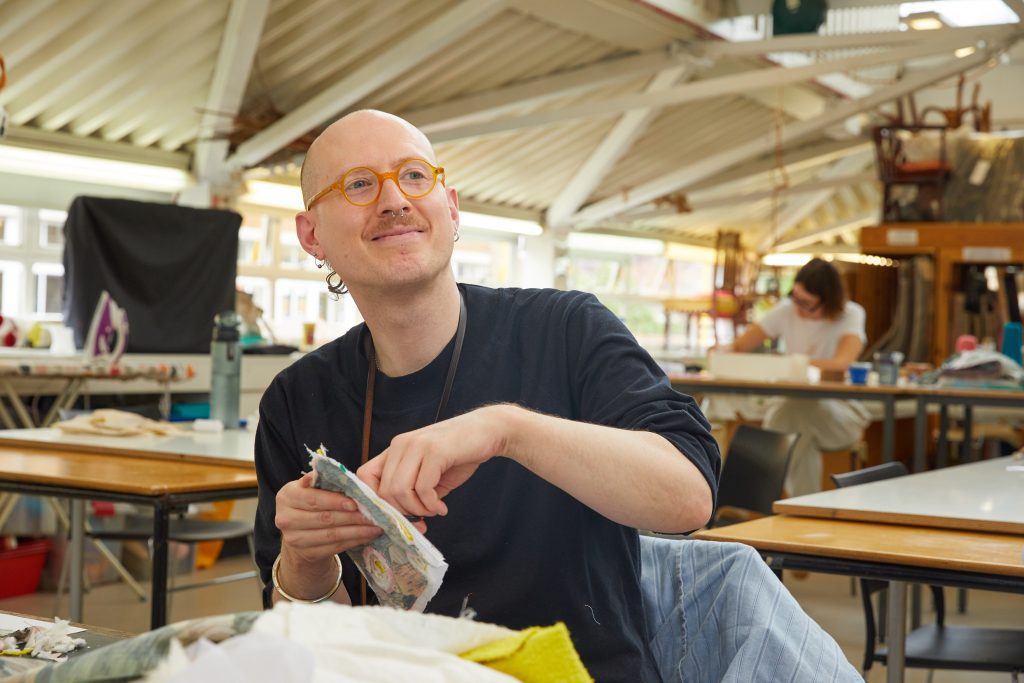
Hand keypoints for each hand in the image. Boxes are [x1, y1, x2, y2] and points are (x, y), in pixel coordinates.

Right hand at [274, 472, 383, 564]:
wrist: (299, 533)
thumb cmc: (311, 504)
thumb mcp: (311, 489)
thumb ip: (322, 481)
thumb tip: (338, 474)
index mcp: (287, 496)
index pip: (313, 499)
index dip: (335, 501)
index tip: (355, 503)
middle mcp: (286, 518)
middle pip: (324, 518)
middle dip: (351, 517)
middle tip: (372, 514)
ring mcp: (294, 539)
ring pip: (331, 535)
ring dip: (357, 531)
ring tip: (375, 526)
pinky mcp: (307, 553)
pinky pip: (334, 547)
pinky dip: (353, 541)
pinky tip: (367, 536)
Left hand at [357, 405, 508, 517]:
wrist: (489, 431)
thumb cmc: (460, 454)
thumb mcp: (429, 474)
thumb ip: (413, 492)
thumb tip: (402, 521)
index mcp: (396, 449)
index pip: (364, 476)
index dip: (374, 500)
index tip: (395, 515)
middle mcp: (400, 444)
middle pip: (383, 490)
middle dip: (402, 511)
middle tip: (422, 517)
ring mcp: (417, 446)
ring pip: (399, 491)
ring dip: (418, 509)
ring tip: (434, 510)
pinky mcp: (434, 451)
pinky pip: (422, 489)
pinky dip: (431, 505)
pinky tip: (442, 507)